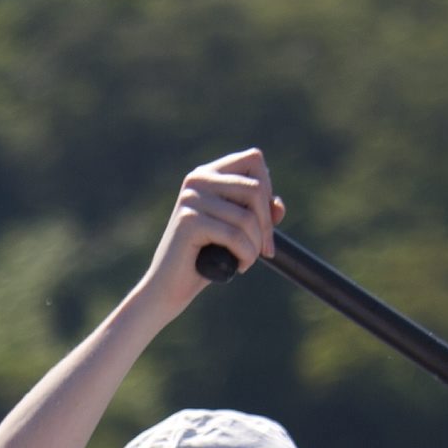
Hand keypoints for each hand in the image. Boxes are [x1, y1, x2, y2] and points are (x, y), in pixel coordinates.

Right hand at [144, 149, 276, 306]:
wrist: (168, 288)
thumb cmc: (204, 259)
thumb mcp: (237, 231)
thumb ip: (259, 214)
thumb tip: (278, 206)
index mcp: (208, 174)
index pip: (254, 159)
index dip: (268, 187)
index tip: (264, 219)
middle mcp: (197, 180)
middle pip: (256, 188)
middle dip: (267, 224)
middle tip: (264, 250)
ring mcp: (191, 198)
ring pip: (248, 217)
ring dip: (256, 246)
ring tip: (247, 261)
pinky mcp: (189, 221)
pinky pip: (235, 236)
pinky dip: (245, 256)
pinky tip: (239, 266)